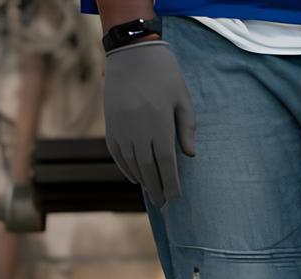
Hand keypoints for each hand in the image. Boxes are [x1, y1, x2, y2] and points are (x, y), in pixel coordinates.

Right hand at [103, 41, 195, 206]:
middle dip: (156, 189)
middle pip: (148, 169)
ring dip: (142, 181)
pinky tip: (133, 177)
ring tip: (151, 192)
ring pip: (131, 164)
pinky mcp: (110, 124)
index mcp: (160, 125)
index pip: (166, 164)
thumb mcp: (183, 98)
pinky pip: (116, 153)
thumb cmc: (163, 73)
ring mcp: (122, 129)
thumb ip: (187, 127)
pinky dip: (125, 168)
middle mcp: (139, 131)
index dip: (171, 183)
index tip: (176, 197)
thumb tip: (190, 155)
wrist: (130, 52)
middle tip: (163, 204)